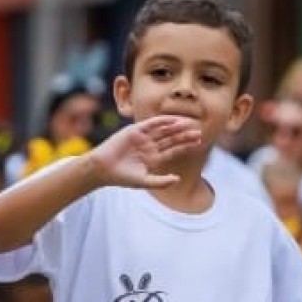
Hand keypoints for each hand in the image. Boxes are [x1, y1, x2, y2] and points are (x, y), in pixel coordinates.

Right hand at [85, 116, 202, 190]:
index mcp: (154, 157)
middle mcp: (150, 146)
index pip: (173, 150)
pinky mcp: (135, 130)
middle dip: (185, 135)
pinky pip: (151, 124)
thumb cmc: (122, 177)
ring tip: (190, 124)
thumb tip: (178, 179)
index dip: (186, 146)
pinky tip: (174, 120)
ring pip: (164, 130)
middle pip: (171, 138)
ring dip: (176, 127)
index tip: (199, 142)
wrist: (103, 169)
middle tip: (199, 131)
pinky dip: (163, 121)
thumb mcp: (144, 181)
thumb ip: (161, 182)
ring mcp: (143, 137)